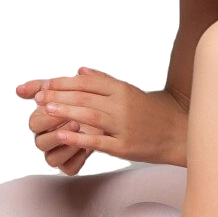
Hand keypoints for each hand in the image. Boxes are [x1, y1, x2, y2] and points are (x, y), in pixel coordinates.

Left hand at [15, 68, 188, 170]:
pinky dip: (79, 138)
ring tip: (45, 111)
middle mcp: (122, 106)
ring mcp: (123, 126)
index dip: (65, 83)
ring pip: (89, 116)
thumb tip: (81, 70)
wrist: (179, 135)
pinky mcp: (125, 146)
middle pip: (85, 98)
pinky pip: (98, 141)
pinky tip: (63, 136)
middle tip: (38, 98)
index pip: (88, 83)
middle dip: (58, 96)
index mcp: (123, 91)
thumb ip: (105, 82)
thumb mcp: (132, 93)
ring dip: (65, 112)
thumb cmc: (154, 114)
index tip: (46, 85)